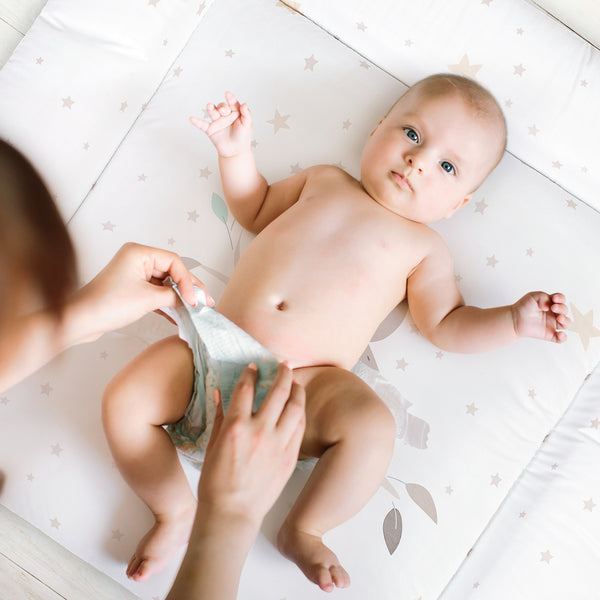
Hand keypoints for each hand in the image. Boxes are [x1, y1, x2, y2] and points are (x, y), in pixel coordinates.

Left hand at [71, 243, 212, 342]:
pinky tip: (180, 315)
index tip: (194, 300)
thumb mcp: (147, 299)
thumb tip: (189, 300)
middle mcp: (137, 259)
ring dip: (180, 297)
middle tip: (206, 302)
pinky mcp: (132, 289)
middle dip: (189, 288)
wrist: (79, 321)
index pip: (174, 262)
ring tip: (197, 309)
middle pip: (172, 271)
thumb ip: (173, 296)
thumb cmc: (108, 305)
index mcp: (139, 253)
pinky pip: (156, 292)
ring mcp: (134, 274)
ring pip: (166, 283)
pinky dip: (168, 303)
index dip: (188, 281)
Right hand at [190, 91, 252, 157]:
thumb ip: (247, 115)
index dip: (230, 99)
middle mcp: (225, 115)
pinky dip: (197, 122)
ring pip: (212, 112)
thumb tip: (244, 104)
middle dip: (222, 107)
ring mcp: (217, 122)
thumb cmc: (243, 137)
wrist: (236, 152)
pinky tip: (192, 119)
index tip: (228, 95)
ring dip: (210, 109)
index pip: (232, 103)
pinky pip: (203, 125)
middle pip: (221, 106)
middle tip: (224, 111)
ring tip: (209, 106)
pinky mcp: (210, 130)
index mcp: (235, 112)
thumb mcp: (247, 125)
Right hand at [197, 362, 305, 526]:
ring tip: (297, 383)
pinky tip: (299, 408)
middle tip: (285, 365)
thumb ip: (220, 417)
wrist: (232, 514)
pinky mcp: (289, 457)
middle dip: (283, 373)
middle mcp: (259, 431)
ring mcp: (277, 444)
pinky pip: (299, 428)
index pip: (246, 388)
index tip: (254, 366)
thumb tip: (219, 394)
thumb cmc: (216, 483)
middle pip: (278, 391)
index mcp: (236, 427)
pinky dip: (300, 414)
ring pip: (295, 407)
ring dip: (297, 390)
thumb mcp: (212, 446)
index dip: (251, 373)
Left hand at [512, 292, 570, 342]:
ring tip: (559, 318)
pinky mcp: (549, 334)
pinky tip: (560, 334)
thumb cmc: (524, 306)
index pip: (562, 300)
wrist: (514, 319)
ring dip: (566, 320)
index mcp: (551, 303)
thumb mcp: (533, 296)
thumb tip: (549, 305)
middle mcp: (554, 314)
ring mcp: (552, 324)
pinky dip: (563, 337)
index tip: (555, 298)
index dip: (561, 298)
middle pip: (565, 310)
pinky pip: (560, 338)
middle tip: (553, 308)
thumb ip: (543, 297)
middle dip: (562, 308)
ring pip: (566, 323)